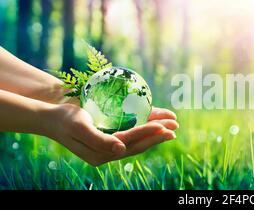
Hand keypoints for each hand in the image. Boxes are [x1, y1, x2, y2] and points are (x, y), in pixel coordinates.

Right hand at [40, 104, 177, 165]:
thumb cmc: (65, 120)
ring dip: (156, 129)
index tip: (163, 127)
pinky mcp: (113, 134)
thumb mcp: (79, 129)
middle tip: (175, 127)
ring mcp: (112, 143)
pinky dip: (146, 123)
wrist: (52, 117)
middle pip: (139, 143)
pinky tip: (157, 117)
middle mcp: (110, 151)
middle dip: (158, 134)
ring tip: (173, 122)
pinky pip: (133, 130)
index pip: (130, 142)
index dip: (147, 134)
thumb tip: (121, 151)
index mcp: (102, 153)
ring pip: (139, 137)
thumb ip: (99, 141)